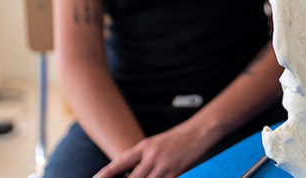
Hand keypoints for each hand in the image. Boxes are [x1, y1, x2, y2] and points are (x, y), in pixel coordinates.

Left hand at [94, 120, 210, 177]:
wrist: (200, 130)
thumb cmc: (178, 138)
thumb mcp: (156, 144)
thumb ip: (142, 158)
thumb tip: (129, 173)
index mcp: (144, 147)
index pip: (119, 163)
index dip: (105, 174)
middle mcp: (150, 156)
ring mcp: (163, 165)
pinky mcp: (175, 173)